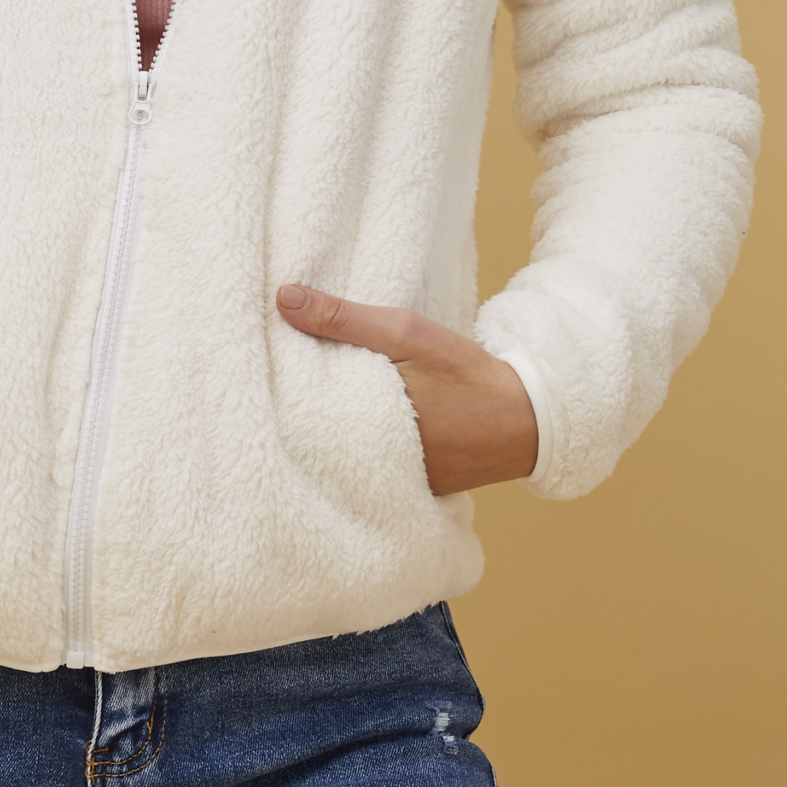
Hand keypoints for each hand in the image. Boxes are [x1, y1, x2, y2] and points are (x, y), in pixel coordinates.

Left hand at [275, 284, 537, 492]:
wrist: (525, 420)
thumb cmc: (464, 374)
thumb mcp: (405, 334)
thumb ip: (344, 318)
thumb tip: (284, 297)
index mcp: (359, 432)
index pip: (297, 415)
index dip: (280, 393)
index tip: (261, 370)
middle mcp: (367, 468)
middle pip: (313, 437)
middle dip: (298, 413)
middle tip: (275, 386)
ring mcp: (386, 485)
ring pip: (337, 453)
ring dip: (326, 429)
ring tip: (307, 401)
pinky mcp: (405, 489)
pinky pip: (366, 466)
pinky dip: (356, 445)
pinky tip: (350, 422)